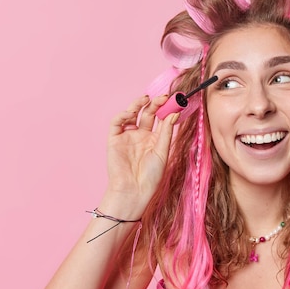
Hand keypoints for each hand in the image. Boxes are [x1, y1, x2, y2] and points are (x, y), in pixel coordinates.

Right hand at [104, 95, 177, 212]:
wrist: (134, 191)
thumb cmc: (150, 176)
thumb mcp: (162, 152)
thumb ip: (166, 132)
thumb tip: (174, 113)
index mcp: (154, 139)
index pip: (160, 119)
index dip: (166, 109)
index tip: (175, 100)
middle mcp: (141, 135)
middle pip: (147, 114)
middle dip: (155, 104)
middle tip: (163, 97)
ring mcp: (127, 136)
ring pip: (132, 114)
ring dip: (138, 104)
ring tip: (146, 99)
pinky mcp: (114, 139)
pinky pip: (117, 123)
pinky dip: (122, 115)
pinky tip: (131, 113)